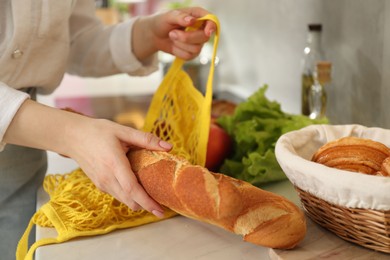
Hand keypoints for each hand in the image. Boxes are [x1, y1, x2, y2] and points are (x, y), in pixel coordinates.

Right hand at [4, 100, 171, 217]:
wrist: (72, 137)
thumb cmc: (98, 131)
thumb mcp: (123, 131)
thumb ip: (146, 139)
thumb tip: (168, 147)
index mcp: (114, 163)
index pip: (132, 189)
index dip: (147, 201)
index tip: (160, 210)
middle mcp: (107, 178)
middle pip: (130, 200)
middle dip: (146, 206)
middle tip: (162, 207)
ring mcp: (101, 183)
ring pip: (123, 200)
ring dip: (138, 202)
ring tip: (153, 198)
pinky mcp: (99, 184)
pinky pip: (117, 195)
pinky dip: (129, 196)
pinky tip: (137, 188)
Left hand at [132, 7, 216, 60]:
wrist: (154, 35)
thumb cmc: (161, 21)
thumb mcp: (168, 16)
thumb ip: (180, 17)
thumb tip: (192, 21)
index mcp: (198, 15)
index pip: (212, 21)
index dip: (212, 27)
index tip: (207, 32)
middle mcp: (200, 28)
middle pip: (205, 37)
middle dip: (187, 38)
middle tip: (172, 33)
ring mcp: (197, 42)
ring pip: (196, 49)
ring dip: (180, 44)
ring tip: (172, 36)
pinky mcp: (192, 53)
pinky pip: (189, 56)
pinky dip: (179, 52)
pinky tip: (174, 46)